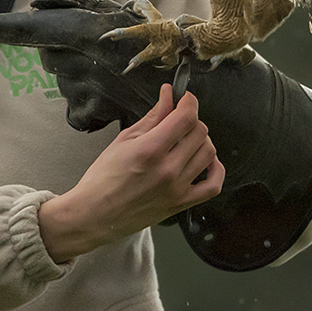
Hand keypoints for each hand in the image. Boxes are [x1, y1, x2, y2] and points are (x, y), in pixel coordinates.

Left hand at [0, 0, 205, 131]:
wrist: (194, 87)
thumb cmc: (164, 45)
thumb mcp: (126, 15)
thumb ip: (83, 10)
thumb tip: (42, 4)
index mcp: (92, 28)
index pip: (40, 27)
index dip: (10, 26)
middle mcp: (86, 56)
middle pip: (52, 56)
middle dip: (64, 54)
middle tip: (97, 55)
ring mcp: (90, 85)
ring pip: (66, 83)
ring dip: (80, 81)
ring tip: (112, 76)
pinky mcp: (96, 110)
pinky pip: (78, 113)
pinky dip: (89, 109)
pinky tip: (110, 102)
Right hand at [37, 84, 224, 262]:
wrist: (95, 215)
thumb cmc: (103, 178)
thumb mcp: (124, 140)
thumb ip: (152, 117)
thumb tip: (168, 95)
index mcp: (150, 150)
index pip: (186, 118)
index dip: (189, 102)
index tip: (185, 99)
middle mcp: (167, 169)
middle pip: (200, 132)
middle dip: (191, 120)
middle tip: (179, 120)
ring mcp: (176, 188)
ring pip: (208, 153)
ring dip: (202, 140)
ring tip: (187, 139)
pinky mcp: (181, 204)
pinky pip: (213, 185)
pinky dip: (216, 169)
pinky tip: (205, 161)